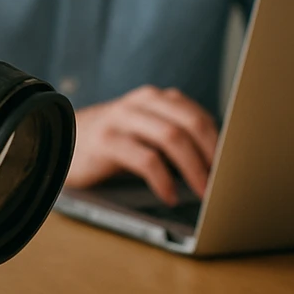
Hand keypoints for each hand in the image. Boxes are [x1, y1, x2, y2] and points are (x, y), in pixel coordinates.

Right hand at [65, 85, 217, 203]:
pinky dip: (163, 181)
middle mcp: (140, 103)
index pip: (198, 116)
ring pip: (170, 137)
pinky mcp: (106, 141)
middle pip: (189, 123)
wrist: (62, 141)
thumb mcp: (145, 130)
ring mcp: (121, 119)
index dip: (219, 143)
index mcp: (155, 98)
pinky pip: (145, 159)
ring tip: (203, 192)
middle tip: (222, 183)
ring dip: (193, 169)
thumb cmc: (114, 142)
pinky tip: (169, 195)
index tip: (232, 169)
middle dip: (211, 155)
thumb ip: (174, 134)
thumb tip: (218, 163)